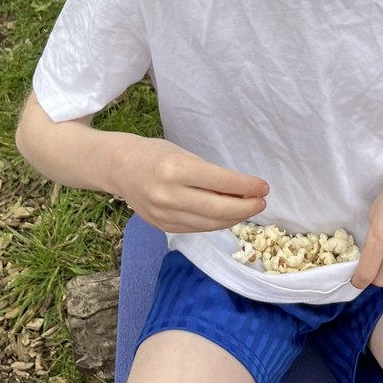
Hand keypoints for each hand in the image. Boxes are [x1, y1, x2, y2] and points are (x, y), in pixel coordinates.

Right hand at [120, 138, 267, 233]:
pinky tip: (226, 216)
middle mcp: (168, 194)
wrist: (118, 167)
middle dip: (245, 208)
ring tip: (247, 208)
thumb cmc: (155, 154)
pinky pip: (196, 229)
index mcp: (175, 169)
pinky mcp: (162, 226)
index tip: (263, 186)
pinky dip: (216, 224)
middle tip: (261, 202)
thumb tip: (242, 191)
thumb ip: (209, 174)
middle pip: (218, 210)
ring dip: (234, 218)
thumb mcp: (183, 153)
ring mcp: (164, 214)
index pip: (220, 182)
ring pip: (209, 224)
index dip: (246, 186)